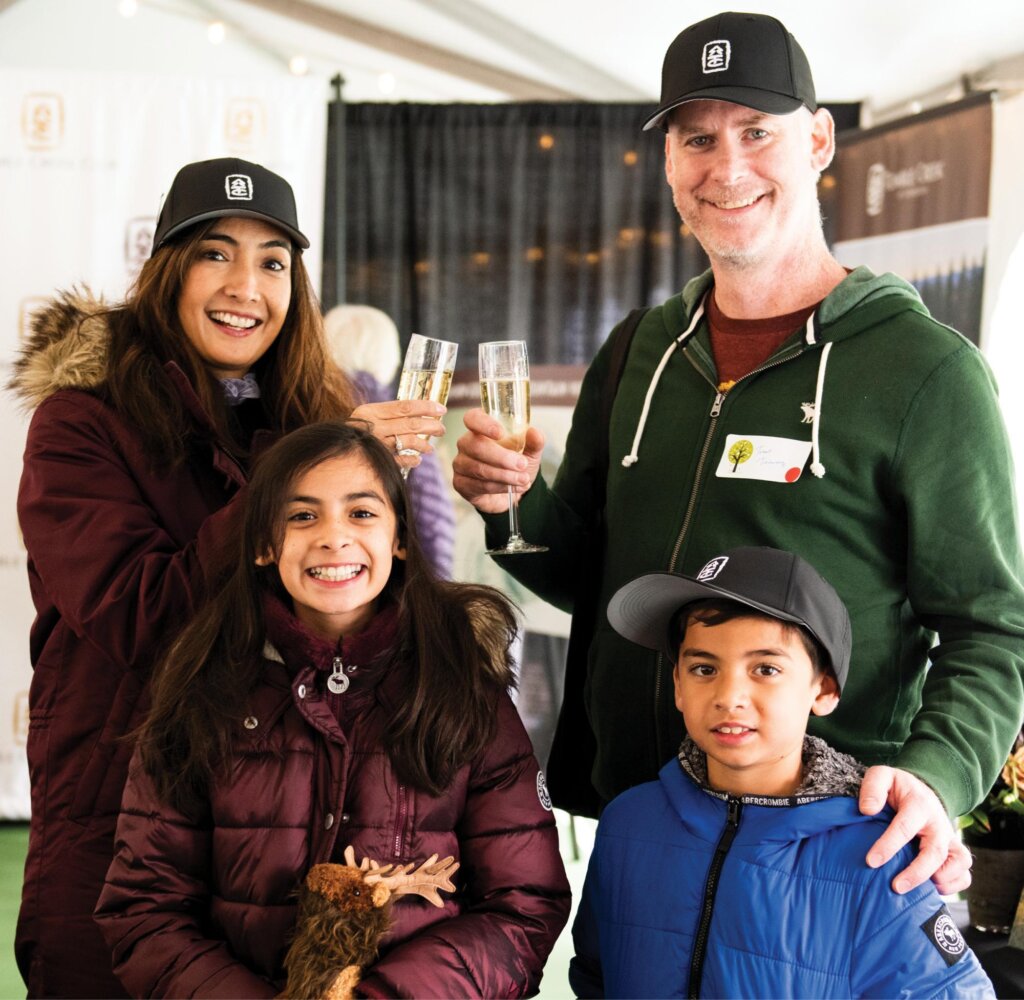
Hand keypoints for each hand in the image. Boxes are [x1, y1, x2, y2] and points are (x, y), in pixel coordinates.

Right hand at [350, 400, 445, 470]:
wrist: (332, 450)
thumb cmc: (357, 431)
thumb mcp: (368, 416)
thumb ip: (389, 413)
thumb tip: (420, 411)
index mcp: (371, 411)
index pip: (405, 406)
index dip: (426, 407)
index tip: (441, 409)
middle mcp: (373, 426)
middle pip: (411, 424)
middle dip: (431, 426)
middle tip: (441, 429)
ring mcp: (375, 445)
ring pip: (408, 441)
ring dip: (424, 444)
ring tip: (430, 447)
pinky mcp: (376, 460)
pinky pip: (400, 460)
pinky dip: (412, 460)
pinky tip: (418, 459)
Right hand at [452, 408, 543, 513]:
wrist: (510, 493)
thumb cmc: (515, 466)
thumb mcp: (530, 453)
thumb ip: (535, 442)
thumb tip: (534, 433)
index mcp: (480, 428)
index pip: (473, 418)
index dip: (484, 424)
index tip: (501, 433)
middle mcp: (466, 443)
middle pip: (475, 446)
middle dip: (501, 457)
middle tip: (522, 465)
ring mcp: (460, 464)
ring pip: (479, 468)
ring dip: (504, 476)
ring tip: (523, 479)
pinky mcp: (461, 483)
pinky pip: (478, 485)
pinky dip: (499, 487)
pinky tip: (511, 488)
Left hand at [859, 765, 971, 894]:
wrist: (921, 791)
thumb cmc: (897, 788)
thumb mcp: (882, 777)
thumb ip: (872, 788)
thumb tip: (867, 810)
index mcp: (919, 804)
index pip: (904, 827)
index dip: (888, 846)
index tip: (871, 861)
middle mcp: (939, 824)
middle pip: (934, 852)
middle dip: (916, 873)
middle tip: (896, 887)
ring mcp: (950, 839)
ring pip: (959, 864)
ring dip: (941, 881)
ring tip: (918, 891)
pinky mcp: (956, 852)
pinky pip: (965, 874)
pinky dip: (954, 886)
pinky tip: (933, 890)